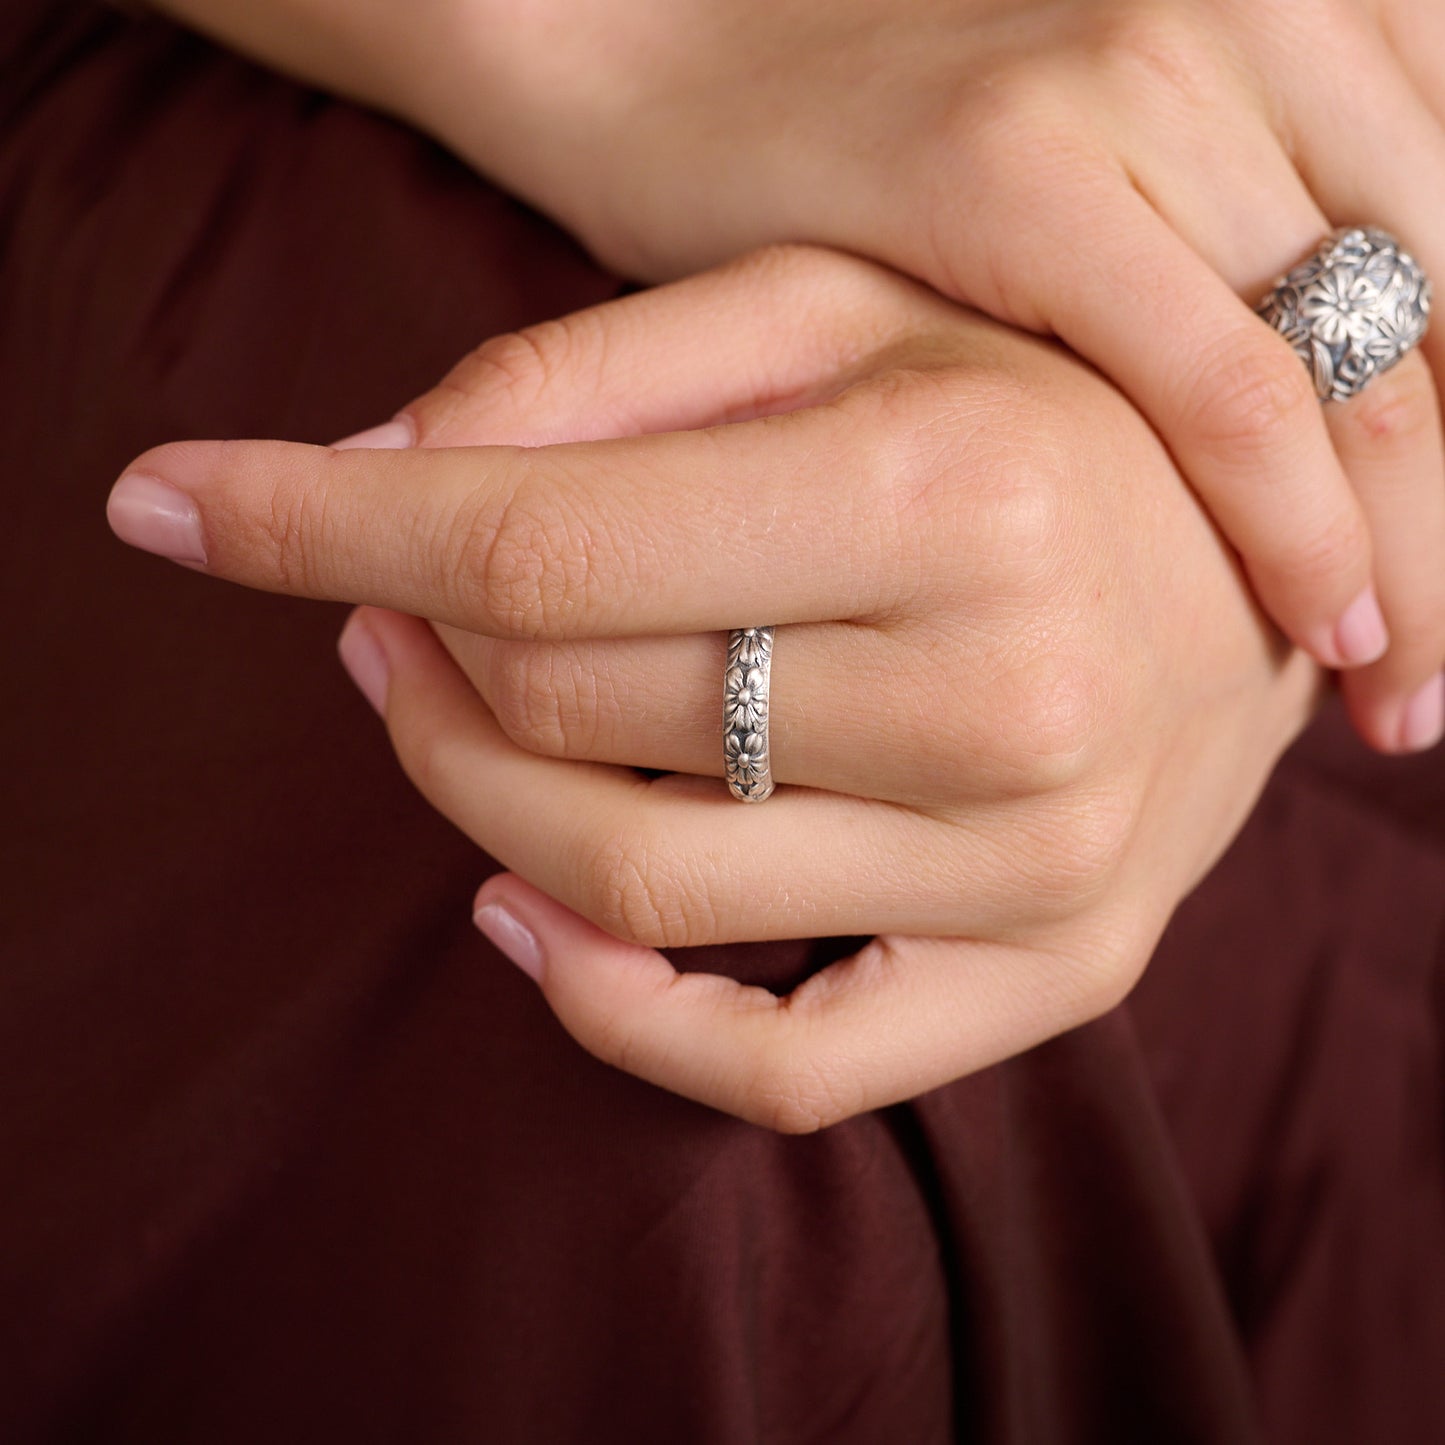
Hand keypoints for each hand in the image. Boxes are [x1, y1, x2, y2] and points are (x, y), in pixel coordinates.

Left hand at [106, 246, 1317, 1128]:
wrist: (1255, 552)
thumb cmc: (1028, 408)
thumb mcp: (834, 309)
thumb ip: (595, 371)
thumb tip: (367, 472)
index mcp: (952, 493)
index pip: (534, 547)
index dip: (313, 527)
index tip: (170, 503)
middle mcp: (1009, 696)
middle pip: (568, 712)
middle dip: (407, 640)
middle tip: (374, 585)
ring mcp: (1035, 868)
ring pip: (633, 885)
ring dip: (469, 791)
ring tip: (434, 702)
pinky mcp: (1050, 975)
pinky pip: (779, 1069)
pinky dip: (607, 1013)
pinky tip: (520, 914)